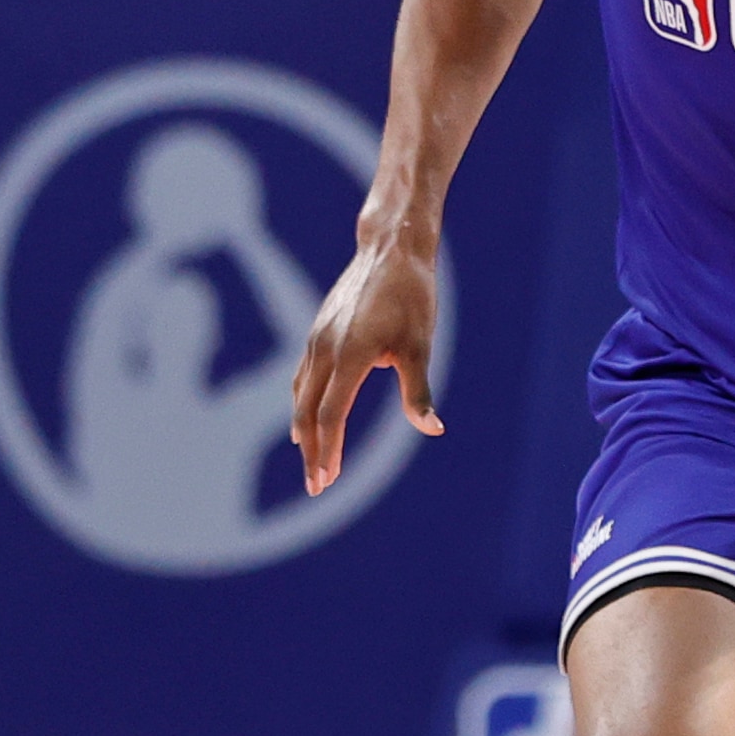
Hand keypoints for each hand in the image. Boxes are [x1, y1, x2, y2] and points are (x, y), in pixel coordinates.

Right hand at [291, 231, 444, 494]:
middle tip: (317, 487)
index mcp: (349, 355)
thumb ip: (418, 391)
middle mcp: (325, 349)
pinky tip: (306, 417)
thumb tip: (432, 429)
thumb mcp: (420, 346)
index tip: (327, 480)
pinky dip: (303, 403)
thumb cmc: (411, 296)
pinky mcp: (318, 332)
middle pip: (309, 412)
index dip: (328, 450)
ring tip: (311, 460)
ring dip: (305, 430)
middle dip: (312, 452)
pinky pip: (303, 376)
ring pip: (301, 395)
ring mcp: (317, 339)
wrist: (390, 248)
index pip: (331, 415)